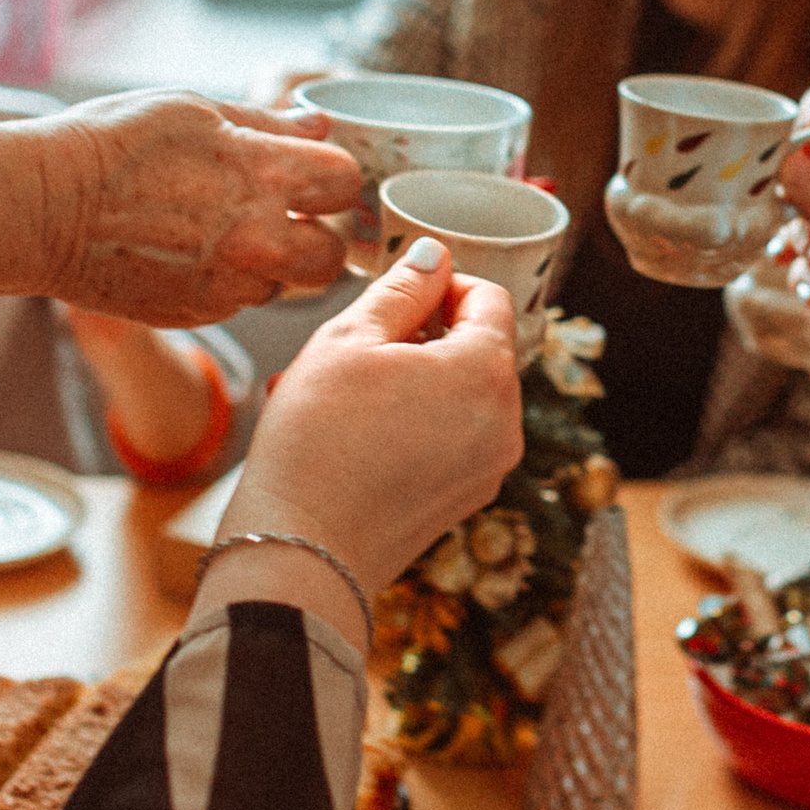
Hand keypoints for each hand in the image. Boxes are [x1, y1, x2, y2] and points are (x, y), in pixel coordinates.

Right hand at [19, 91, 357, 322]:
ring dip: (270, 264)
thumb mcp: (193, 110)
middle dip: (316, 237)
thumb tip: (317, 124)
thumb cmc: (109, 145)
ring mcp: (229, 284)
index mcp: (263, 173)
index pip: (346, 182)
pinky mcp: (199, 313)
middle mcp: (258, 237)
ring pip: (284, 284)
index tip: (313, 176)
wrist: (38, 209)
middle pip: (332, 256)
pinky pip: (238, 302)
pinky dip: (228, 283)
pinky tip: (189, 254)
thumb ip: (266, 123)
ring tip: (222, 233)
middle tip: (287, 218)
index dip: (332, 178)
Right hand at [218, 244, 524, 616]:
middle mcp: (507, 423)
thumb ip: (402, 288)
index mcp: (488, 372)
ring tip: (339, 393)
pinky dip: (410, 423)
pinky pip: (449, 440)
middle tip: (355, 349)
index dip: (441, 284)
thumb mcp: (350, 340)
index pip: (489, 298)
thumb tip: (434, 256)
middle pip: (478, 349)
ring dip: (409, 379)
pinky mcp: (466, 500)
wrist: (302, 554)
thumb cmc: (316, 443)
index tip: (397, 295)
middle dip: (421, 337)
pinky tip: (350, 433)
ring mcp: (490, 467)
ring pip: (460, 395)